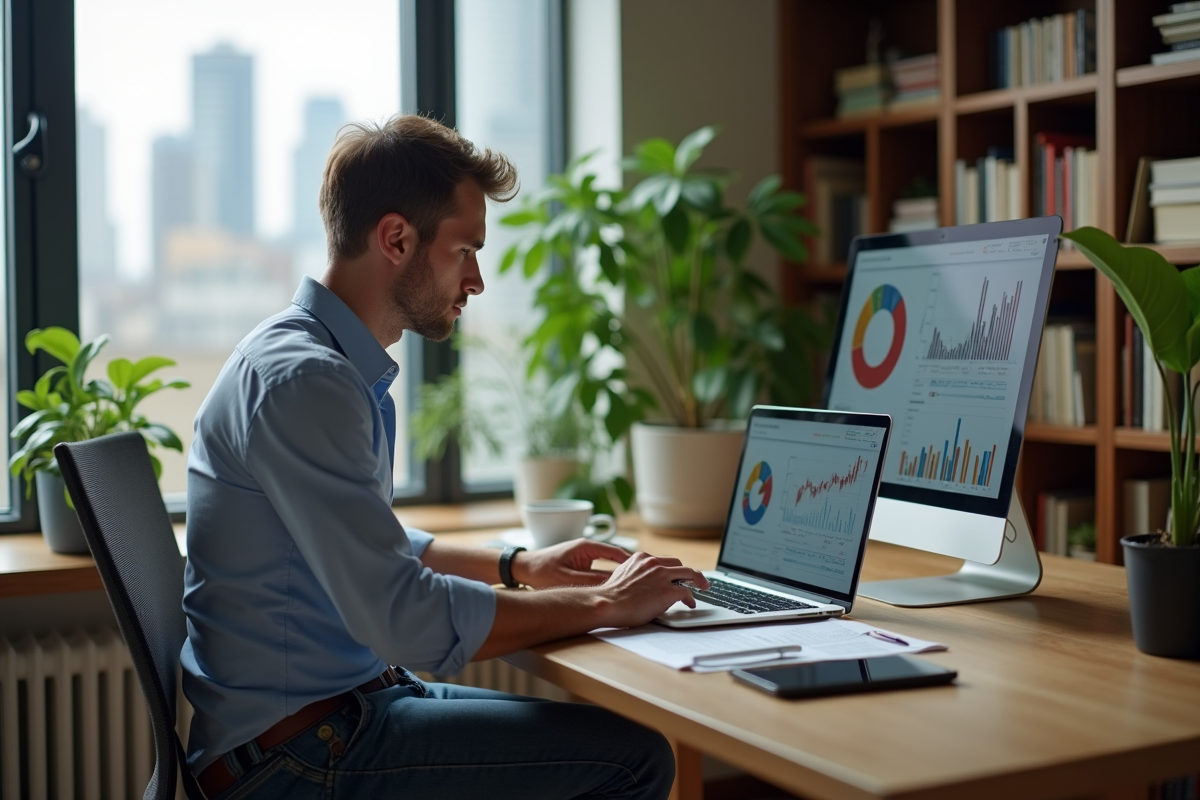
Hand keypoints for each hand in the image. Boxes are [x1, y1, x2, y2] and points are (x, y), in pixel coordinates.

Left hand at [510, 538, 630, 588]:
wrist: (524, 568)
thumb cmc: (541, 571)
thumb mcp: (567, 578)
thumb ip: (589, 580)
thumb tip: (611, 585)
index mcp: (586, 546)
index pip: (616, 551)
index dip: (630, 562)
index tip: (643, 572)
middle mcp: (588, 548)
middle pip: (615, 557)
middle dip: (628, 568)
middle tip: (642, 580)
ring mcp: (585, 555)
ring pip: (608, 564)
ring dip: (619, 574)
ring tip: (633, 585)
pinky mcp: (581, 563)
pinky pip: (600, 569)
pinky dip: (608, 577)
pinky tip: (615, 588)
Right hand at [594, 552, 709, 628]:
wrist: (608, 603)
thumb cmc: (611, 595)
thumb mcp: (622, 574)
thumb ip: (635, 573)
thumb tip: (642, 581)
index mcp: (641, 558)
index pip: (663, 560)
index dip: (671, 568)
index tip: (674, 574)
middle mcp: (653, 563)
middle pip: (678, 563)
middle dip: (685, 572)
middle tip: (691, 579)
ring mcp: (662, 576)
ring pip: (688, 573)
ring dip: (697, 580)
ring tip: (702, 586)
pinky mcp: (669, 590)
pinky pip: (686, 592)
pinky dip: (690, 598)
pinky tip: (690, 603)